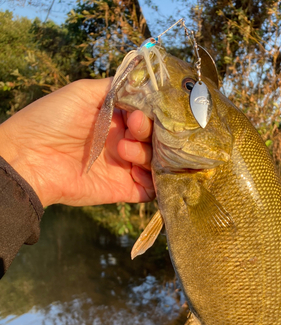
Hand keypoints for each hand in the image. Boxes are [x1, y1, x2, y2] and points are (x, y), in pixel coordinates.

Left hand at [0, 78, 153, 206]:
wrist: (28, 158)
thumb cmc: (50, 120)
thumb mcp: (82, 92)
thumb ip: (115, 87)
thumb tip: (143, 82)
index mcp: (115, 119)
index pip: (147, 116)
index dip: (149, 114)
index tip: (138, 114)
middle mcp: (122, 142)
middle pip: (155, 139)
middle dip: (149, 133)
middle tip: (133, 129)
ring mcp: (123, 167)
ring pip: (156, 163)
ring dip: (147, 155)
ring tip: (124, 151)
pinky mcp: (121, 190)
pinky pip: (149, 190)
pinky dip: (154, 182)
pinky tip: (139, 172)